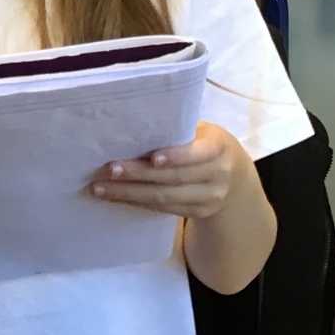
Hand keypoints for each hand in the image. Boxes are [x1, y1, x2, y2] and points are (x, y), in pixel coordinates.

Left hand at [88, 122, 252, 219]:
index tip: (151, 158)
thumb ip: (178, 129)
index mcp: (219, 148)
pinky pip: (162, 209)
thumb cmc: (207, 143)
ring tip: (99, 188)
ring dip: (128, 194)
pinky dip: (135, 203)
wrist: (235, 178)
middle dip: (138, 176)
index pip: (197, 154)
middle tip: (108, 171)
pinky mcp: (196, 213)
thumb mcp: (203, 132)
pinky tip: (114, 197)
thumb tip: (131, 121)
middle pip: (173, 179)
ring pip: (164, 198)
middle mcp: (217, 176)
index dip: (175, 157)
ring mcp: (208, 199)